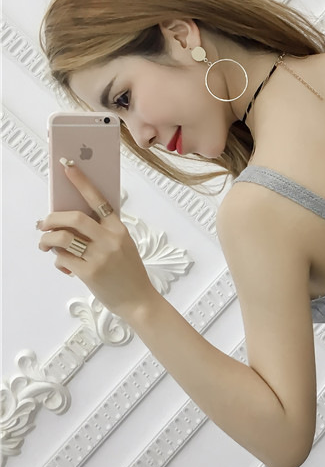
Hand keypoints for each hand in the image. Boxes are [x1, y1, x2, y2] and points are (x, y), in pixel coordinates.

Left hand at [37, 160, 157, 319]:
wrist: (138, 300)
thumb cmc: (128, 272)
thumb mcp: (122, 246)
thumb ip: (101, 232)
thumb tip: (68, 222)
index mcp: (119, 229)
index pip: (98, 199)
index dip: (81, 181)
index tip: (68, 166)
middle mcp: (110, 239)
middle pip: (74, 218)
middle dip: (52, 219)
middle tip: (43, 224)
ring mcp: (100, 256)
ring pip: (62, 239)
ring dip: (47, 240)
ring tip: (45, 245)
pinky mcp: (90, 273)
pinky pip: (63, 260)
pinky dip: (57, 261)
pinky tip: (63, 265)